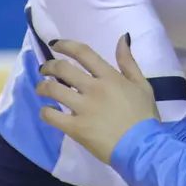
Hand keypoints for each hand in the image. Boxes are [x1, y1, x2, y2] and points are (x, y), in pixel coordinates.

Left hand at [37, 36, 157, 163]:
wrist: (142, 147)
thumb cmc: (144, 116)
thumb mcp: (142, 85)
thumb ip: (129, 62)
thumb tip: (122, 38)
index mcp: (109, 77)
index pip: (82, 53)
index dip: (65, 45)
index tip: (55, 44)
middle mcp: (94, 88)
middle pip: (63, 69)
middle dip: (48, 66)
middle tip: (44, 70)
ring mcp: (83, 108)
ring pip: (53, 90)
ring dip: (42, 87)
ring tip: (41, 89)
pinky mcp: (76, 128)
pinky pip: (52, 116)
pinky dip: (45, 111)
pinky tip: (47, 111)